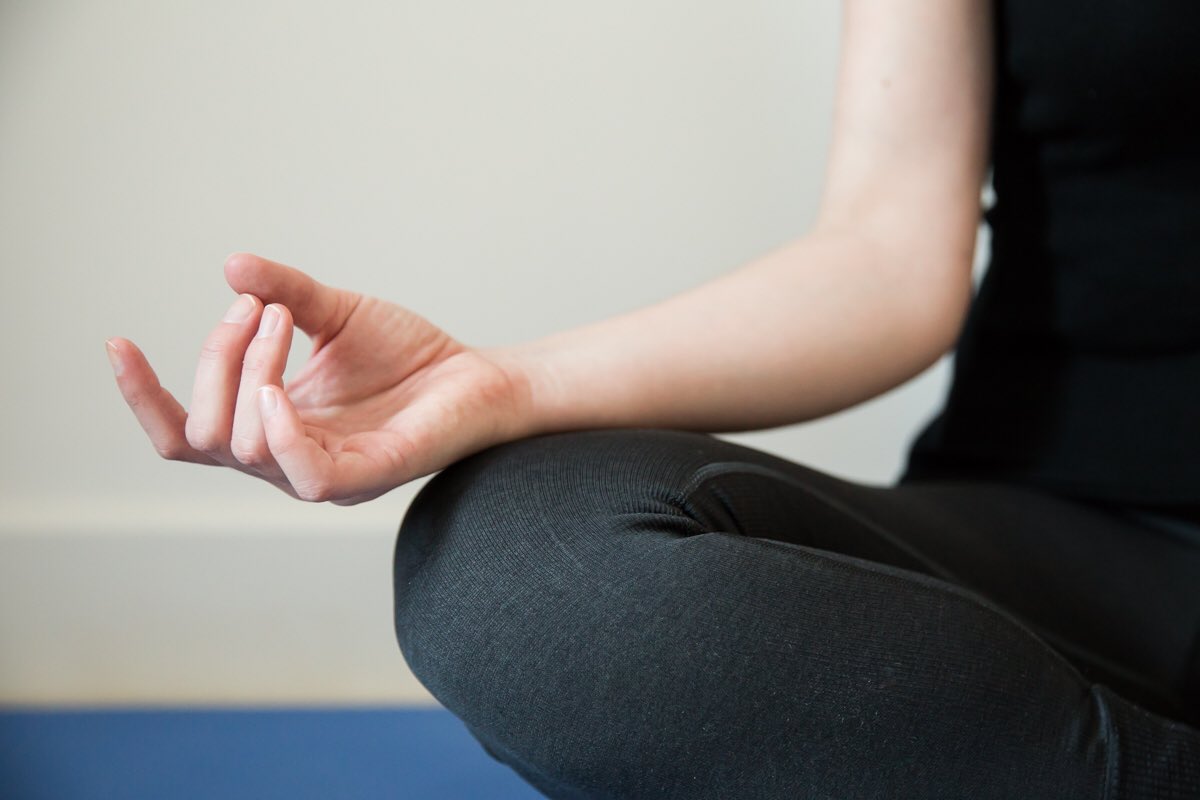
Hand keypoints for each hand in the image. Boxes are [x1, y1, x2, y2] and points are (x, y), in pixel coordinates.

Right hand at [107, 253, 530, 503]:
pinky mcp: (365, 478)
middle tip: (257, 307)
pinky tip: (276, 387)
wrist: (478, 375)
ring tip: (284, 318)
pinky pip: (303, 475)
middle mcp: (287, 459)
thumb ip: (284, 294)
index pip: (185, 434)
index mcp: (270, 427)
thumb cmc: (408, 354)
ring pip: (245, 444)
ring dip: (250, 369)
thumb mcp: (334, 313)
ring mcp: (323, 474)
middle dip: (215, 358)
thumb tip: (230, 266)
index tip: (115, 341)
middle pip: (206, 431)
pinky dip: (279, 429)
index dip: (143, 397)